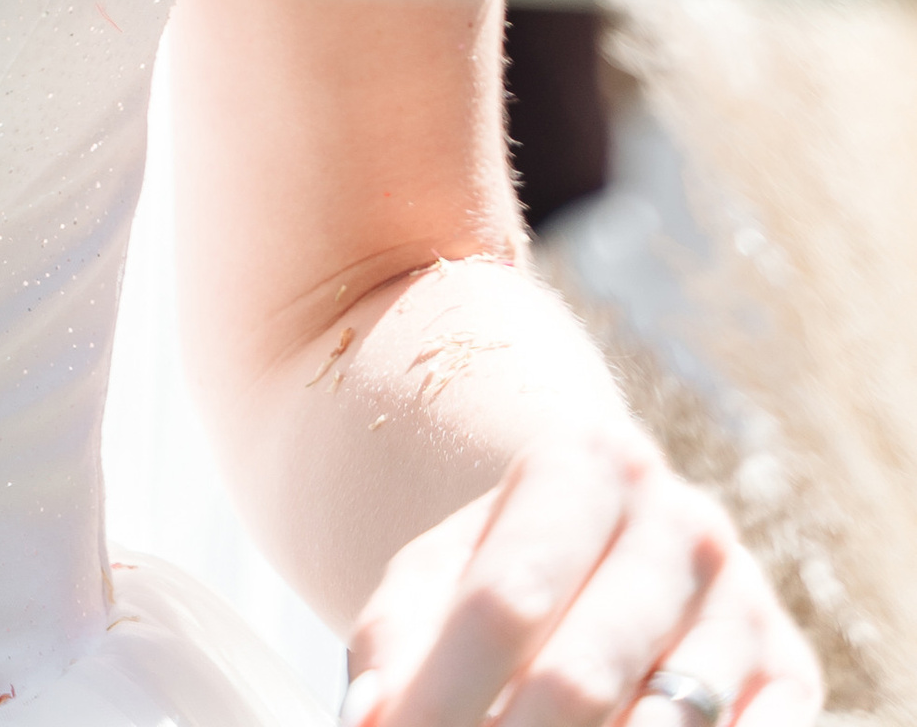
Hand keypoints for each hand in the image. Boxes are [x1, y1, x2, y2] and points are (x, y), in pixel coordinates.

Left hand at [344, 435, 820, 724]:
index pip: (505, 599)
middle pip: (580, 677)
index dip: (442, 698)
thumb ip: (394, 644)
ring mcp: (746, 602)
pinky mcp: (794, 679)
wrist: (604, 554)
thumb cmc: (497, 576)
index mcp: (586, 465)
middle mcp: (680, 522)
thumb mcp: (432, 581)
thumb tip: (371, 718)